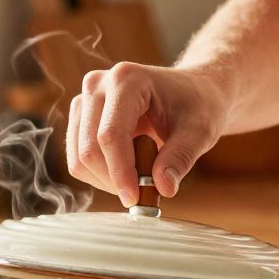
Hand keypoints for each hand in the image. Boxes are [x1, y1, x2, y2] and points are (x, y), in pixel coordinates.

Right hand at [66, 62, 230, 205]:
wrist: (191, 92)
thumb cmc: (197, 106)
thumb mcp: (200, 132)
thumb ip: (181, 158)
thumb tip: (164, 188)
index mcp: (126, 79)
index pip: (110, 135)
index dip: (120, 172)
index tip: (135, 199)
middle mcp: (97, 84)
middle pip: (90, 149)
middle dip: (115, 179)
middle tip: (146, 191)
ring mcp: (84, 100)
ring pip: (80, 158)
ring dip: (108, 179)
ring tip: (142, 172)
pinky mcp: (80, 118)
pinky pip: (79, 160)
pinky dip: (101, 176)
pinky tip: (129, 168)